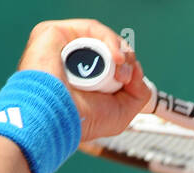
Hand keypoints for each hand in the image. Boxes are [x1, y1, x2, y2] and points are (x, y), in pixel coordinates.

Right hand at [16, 19, 149, 142]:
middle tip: (125, 79)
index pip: (111, 64)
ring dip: (120, 53)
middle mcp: (72, 61)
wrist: (57, 119)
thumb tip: (137, 70)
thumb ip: (138, 93)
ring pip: (103, 38)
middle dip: (127, 62)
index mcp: (83, 79)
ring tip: (120, 74)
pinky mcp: (55, 33)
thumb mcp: (121, 113)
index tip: (131, 83)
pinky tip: (116, 58)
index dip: (127, 69)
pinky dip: (110, 41)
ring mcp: (64, 46)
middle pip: (110, 49)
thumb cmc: (81, 121)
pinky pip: (92, 29)